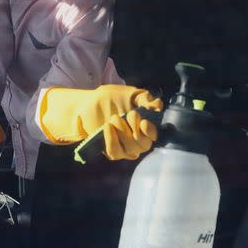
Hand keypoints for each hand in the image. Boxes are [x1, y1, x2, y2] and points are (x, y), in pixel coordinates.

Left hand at [38, 84, 162, 143]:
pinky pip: (114, 152)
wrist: (88, 102)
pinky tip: (107, 127)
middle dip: (136, 131)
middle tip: (128, 115)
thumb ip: (145, 99)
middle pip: (143, 145)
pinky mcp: (110, 150)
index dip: (151, 132)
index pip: (154, 136)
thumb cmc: (111, 97)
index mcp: (144, 126)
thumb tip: (158, 106)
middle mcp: (136, 139)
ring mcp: (123, 147)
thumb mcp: (130, 94)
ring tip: (113, 119)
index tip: (144, 122)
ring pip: (130, 150)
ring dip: (123, 134)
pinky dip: (111, 139)